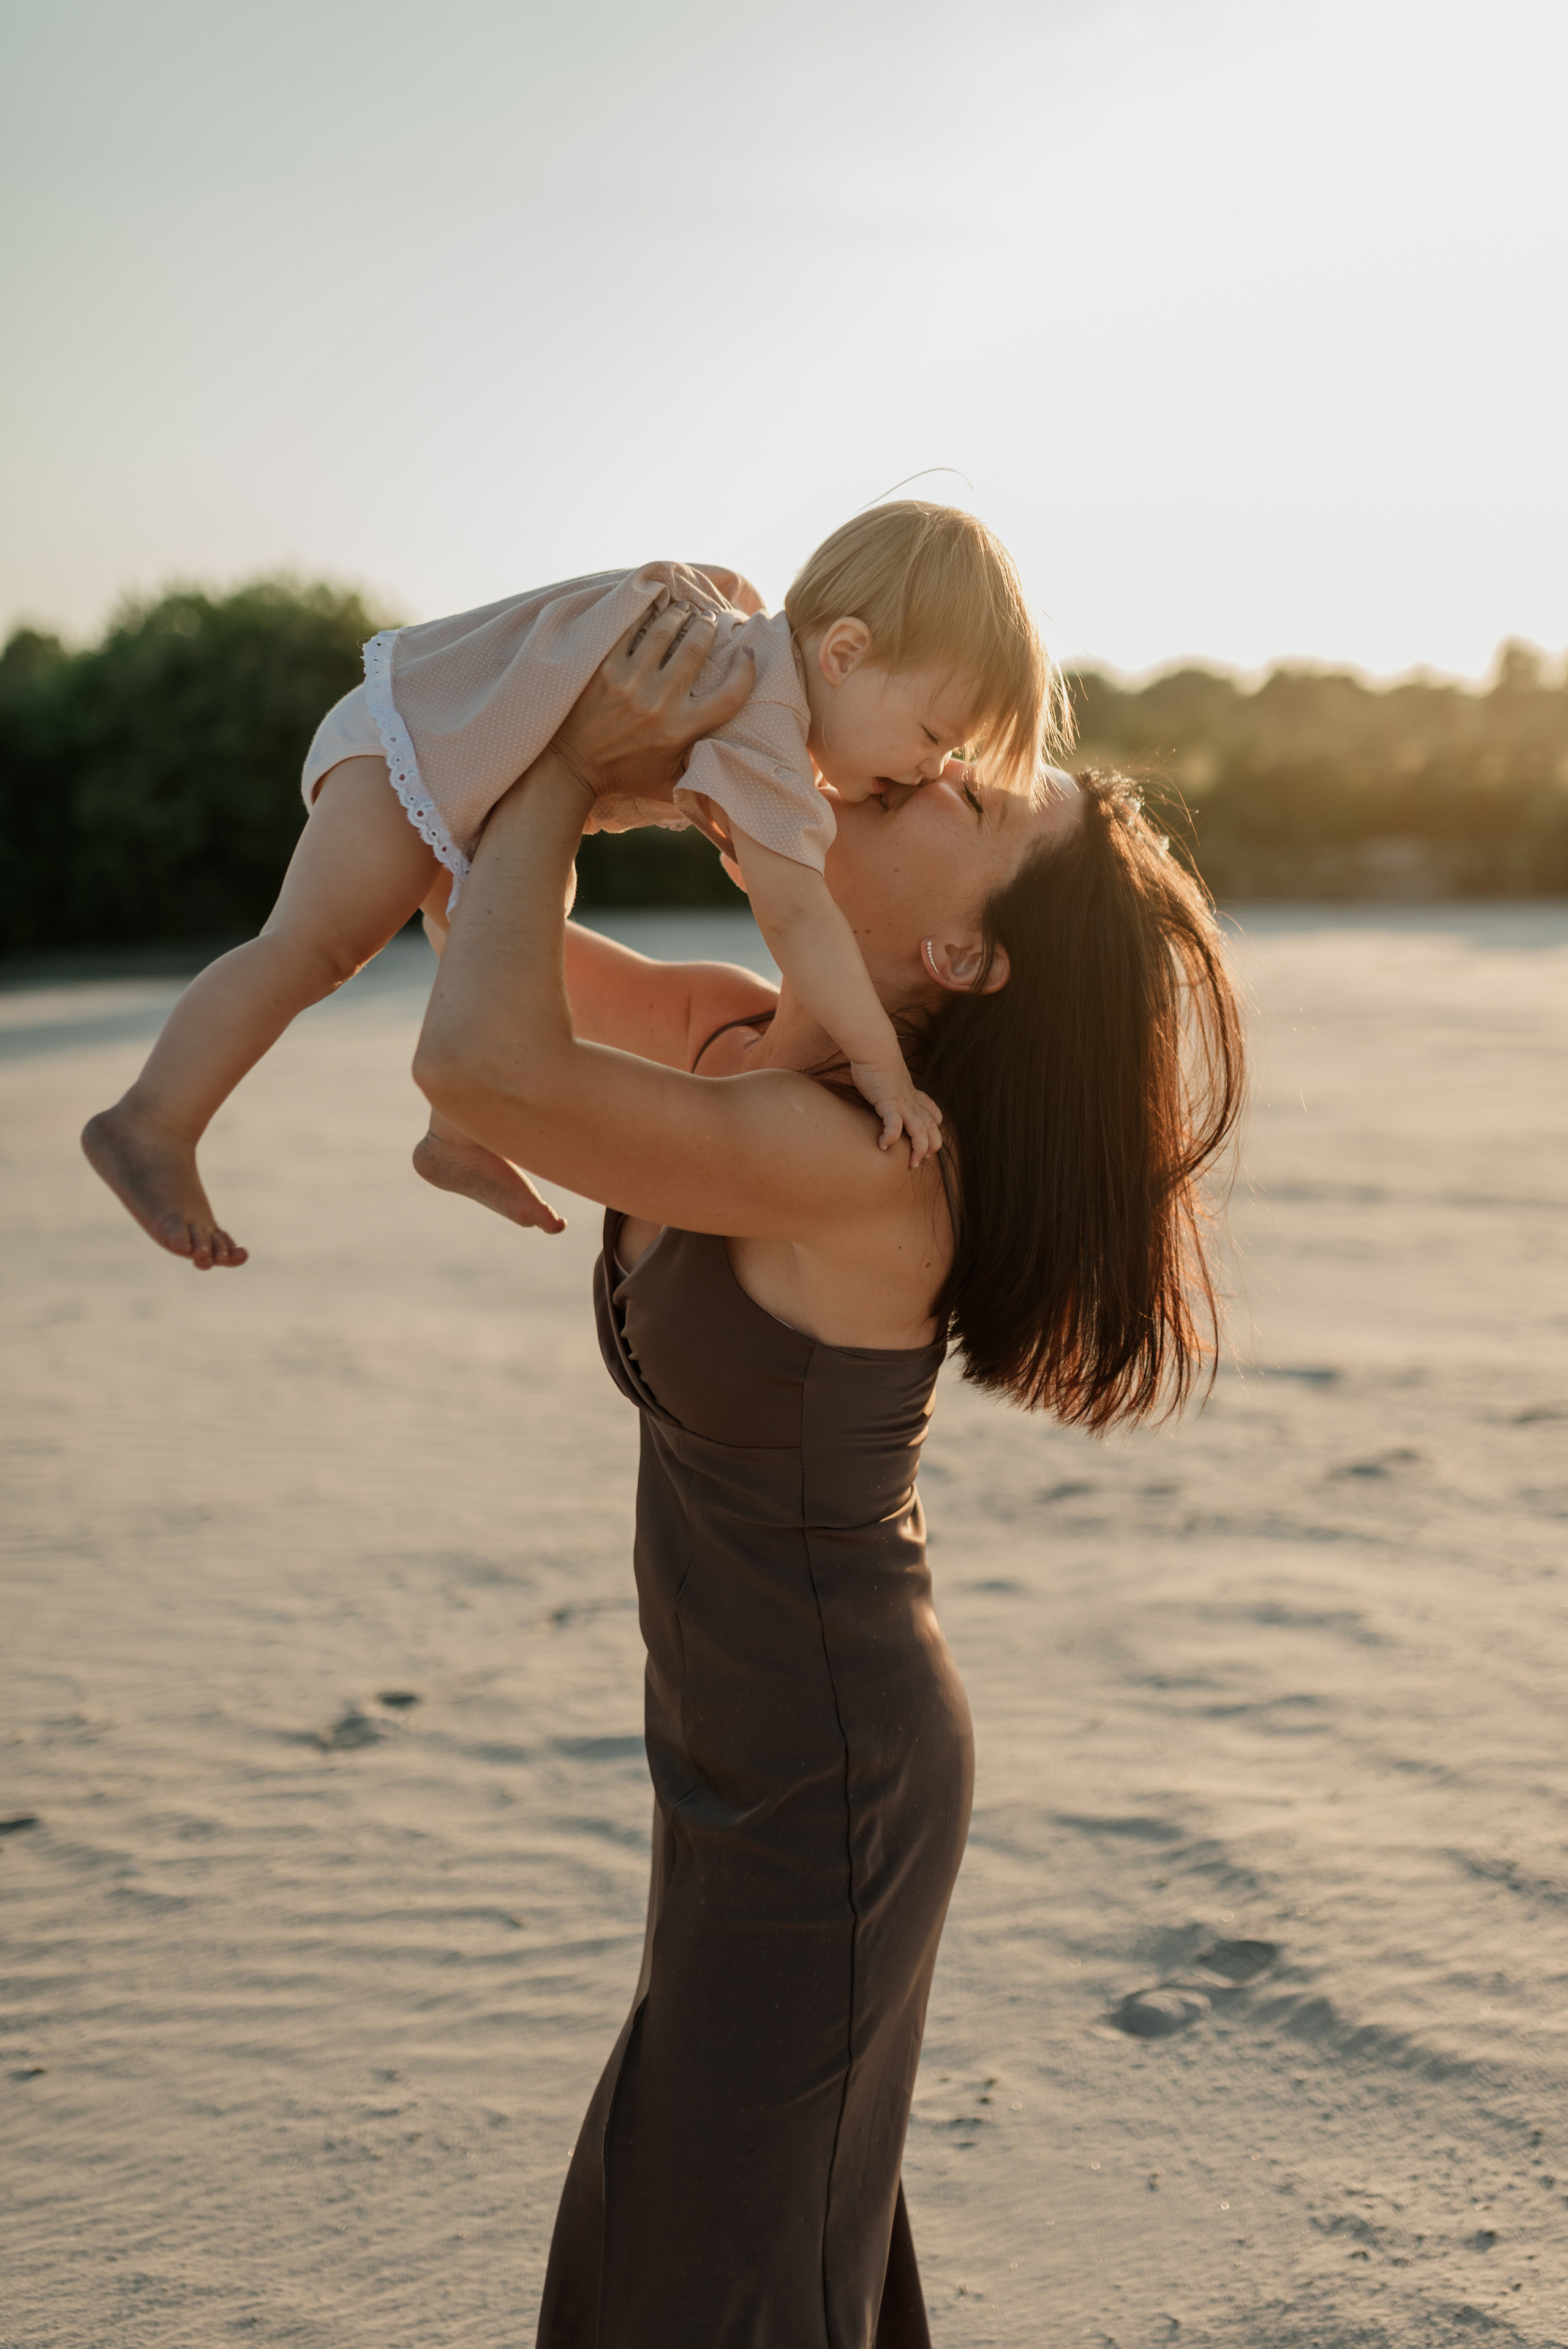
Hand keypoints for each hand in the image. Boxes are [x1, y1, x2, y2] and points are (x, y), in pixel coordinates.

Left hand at [552, 601, 755, 802]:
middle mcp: (659, 702)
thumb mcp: (671, 784)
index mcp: (681, 731)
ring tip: (683, 608)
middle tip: (708, 618)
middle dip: (707, 626)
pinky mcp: (603, 668)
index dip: (746, 671)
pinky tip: (651, 607)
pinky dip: (643, 614)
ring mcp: (629, 681)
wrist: (571, 767)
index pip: (730, 695)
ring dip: (679, 613)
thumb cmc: (625, 776)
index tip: (747, 654)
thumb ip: (703, 771)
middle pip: (696, 647)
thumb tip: (737, 762)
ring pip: (664, 630)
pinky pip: (629, 629)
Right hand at [848, 1058, 944, 1166]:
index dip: (934, 1132)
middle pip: (933, 1130)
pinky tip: (883, 1145)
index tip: (925, 1144)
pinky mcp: (889, 1103)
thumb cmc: (878, 1062)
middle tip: (919, 1160)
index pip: (934, 1116)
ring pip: (921, 1132)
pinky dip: (891, 1137)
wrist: (875, 1048)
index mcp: (915, 1096)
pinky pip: (894, 1126)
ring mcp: (904, 1104)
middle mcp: (913, 1103)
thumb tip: (883, 1093)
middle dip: (931, 1148)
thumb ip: (891, 1090)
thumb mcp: (891, 1079)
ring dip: (918, 1151)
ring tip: (911, 1163)